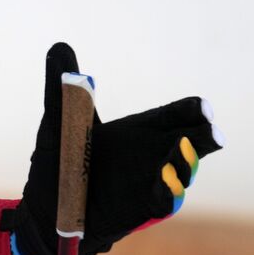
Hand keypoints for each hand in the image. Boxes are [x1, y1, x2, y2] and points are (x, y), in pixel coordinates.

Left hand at [3, 43, 224, 254]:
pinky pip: (164, 200)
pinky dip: (165, 192)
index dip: (194, 110)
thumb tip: (58, 46)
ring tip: (176, 151)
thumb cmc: (60, 160)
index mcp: (143, 128)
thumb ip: (62, 89)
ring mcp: (153, 182)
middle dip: (203, 136)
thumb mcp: (58, 123)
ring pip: (183, 171)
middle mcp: (156, 153)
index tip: (199, 109)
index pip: (181, 114)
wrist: (47, 208)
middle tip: (206, 132)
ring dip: (183, 163)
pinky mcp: (141, 208)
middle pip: (195, 141)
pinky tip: (161, 183)